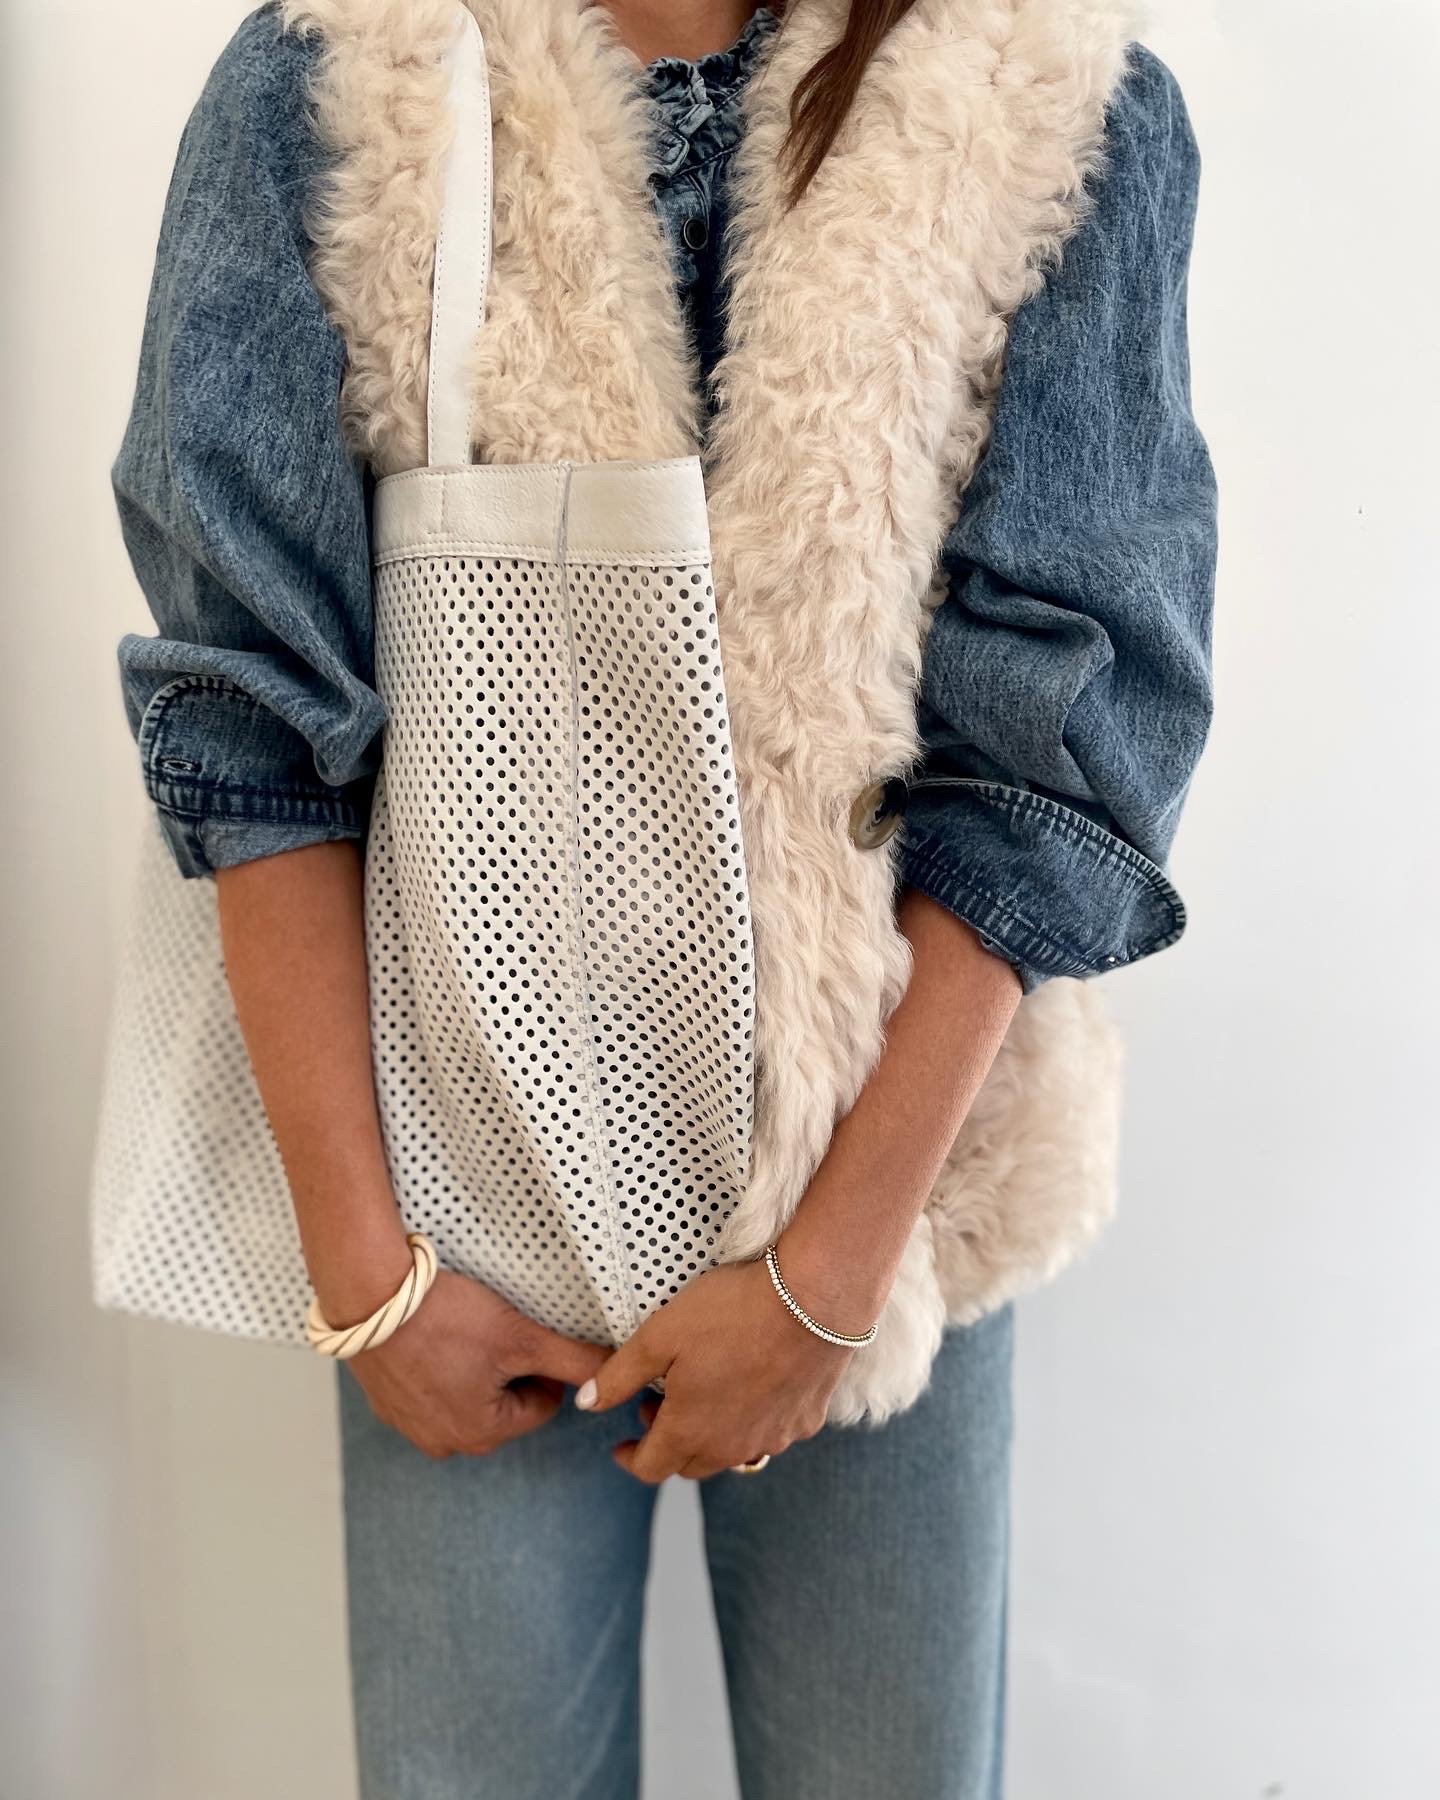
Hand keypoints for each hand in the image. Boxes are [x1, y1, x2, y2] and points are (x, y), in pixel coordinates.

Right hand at [347, 1270, 609, 1459]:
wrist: (369, 1295)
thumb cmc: (446, 1317)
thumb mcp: (522, 1337)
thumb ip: (575, 1361)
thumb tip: (615, 1374)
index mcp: (481, 1435)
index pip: (541, 1406)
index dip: (542, 1365)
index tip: (526, 1334)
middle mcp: (443, 1442)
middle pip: (504, 1404)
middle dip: (507, 1368)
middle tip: (495, 1329)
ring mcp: (409, 1425)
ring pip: (466, 1395)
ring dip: (473, 1367)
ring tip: (462, 1329)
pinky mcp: (385, 1402)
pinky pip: (429, 1388)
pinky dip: (438, 1365)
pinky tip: (433, 1334)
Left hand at [577, 1256, 856, 1481]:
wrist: (814, 1298)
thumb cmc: (731, 1312)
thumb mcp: (659, 1335)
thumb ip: (619, 1376)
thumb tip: (586, 1404)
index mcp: (691, 1432)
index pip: (650, 1468)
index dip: (629, 1459)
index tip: (620, 1445)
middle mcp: (733, 1448)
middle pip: (690, 1466)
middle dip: (668, 1444)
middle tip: (658, 1409)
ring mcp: (775, 1437)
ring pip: (732, 1453)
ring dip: (710, 1435)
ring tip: (703, 1395)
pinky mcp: (807, 1420)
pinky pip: (771, 1433)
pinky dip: (752, 1421)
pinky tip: (751, 1387)